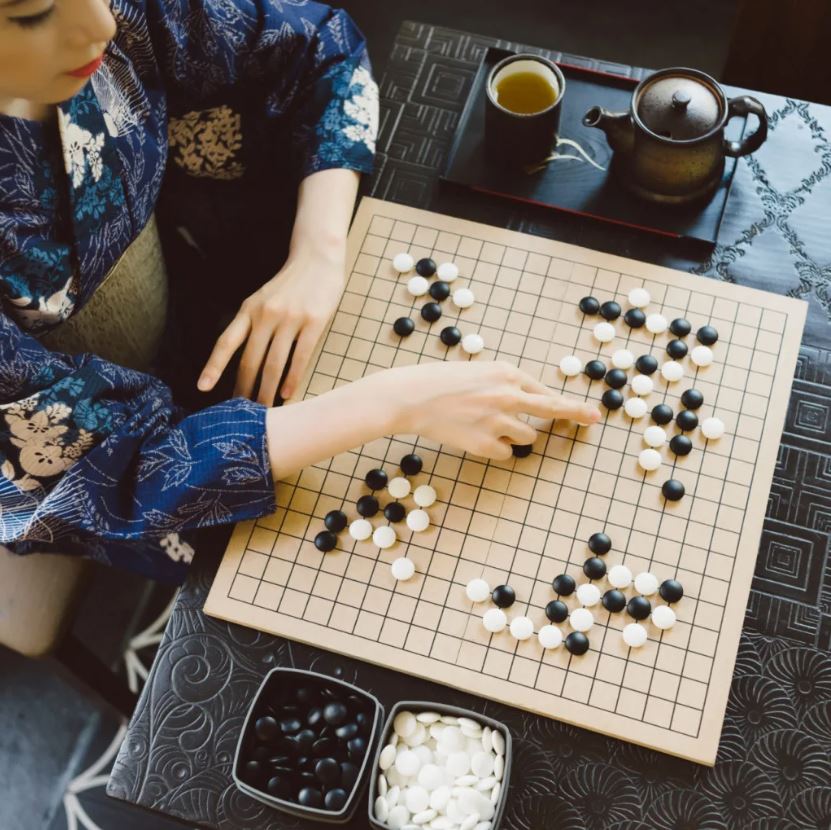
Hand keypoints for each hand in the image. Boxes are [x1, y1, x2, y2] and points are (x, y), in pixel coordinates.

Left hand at [198, 247, 344, 403]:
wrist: (318, 257)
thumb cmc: (290, 283)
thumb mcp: (263, 298)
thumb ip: (254, 323)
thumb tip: (247, 359)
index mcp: (249, 309)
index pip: (226, 342)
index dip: (214, 366)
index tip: (202, 387)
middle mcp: (266, 315)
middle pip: (250, 361)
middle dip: (244, 390)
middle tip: (241, 413)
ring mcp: (290, 319)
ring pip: (274, 364)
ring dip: (267, 391)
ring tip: (265, 410)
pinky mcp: (314, 322)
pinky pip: (300, 357)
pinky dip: (292, 378)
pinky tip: (287, 394)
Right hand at [377, 360, 600, 459]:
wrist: (411, 396)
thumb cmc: (440, 381)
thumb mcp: (478, 372)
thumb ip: (506, 385)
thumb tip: (530, 402)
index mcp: (507, 373)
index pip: (545, 392)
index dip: (566, 405)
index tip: (589, 413)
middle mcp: (508, 395)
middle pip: (553, 409)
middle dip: (577, 415)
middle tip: (594, 420)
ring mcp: (499, 420)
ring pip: (528, 437)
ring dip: (515, 435)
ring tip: (486, 426)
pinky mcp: (486, 443)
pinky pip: (505, 453)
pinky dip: (494, 449)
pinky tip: (473, 437)